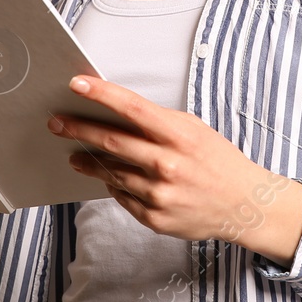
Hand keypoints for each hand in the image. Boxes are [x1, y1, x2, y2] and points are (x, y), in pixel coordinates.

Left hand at [46, 74, 301, 266]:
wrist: (245, 204)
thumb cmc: (218, 161)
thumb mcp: (195, 130)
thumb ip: (158, 124)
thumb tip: (117, 114)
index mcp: (179, 135)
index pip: (132, 108)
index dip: (101, 94)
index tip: (76, 84)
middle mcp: (168, 164)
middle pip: (111, 142)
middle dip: (79, 130)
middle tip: (56, 123)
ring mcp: (160, 194)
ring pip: (112, 172)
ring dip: (89, 162)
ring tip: (75, 154)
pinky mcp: (155, 218)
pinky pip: (123, 197)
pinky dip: (114, 185)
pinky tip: (110, 178)